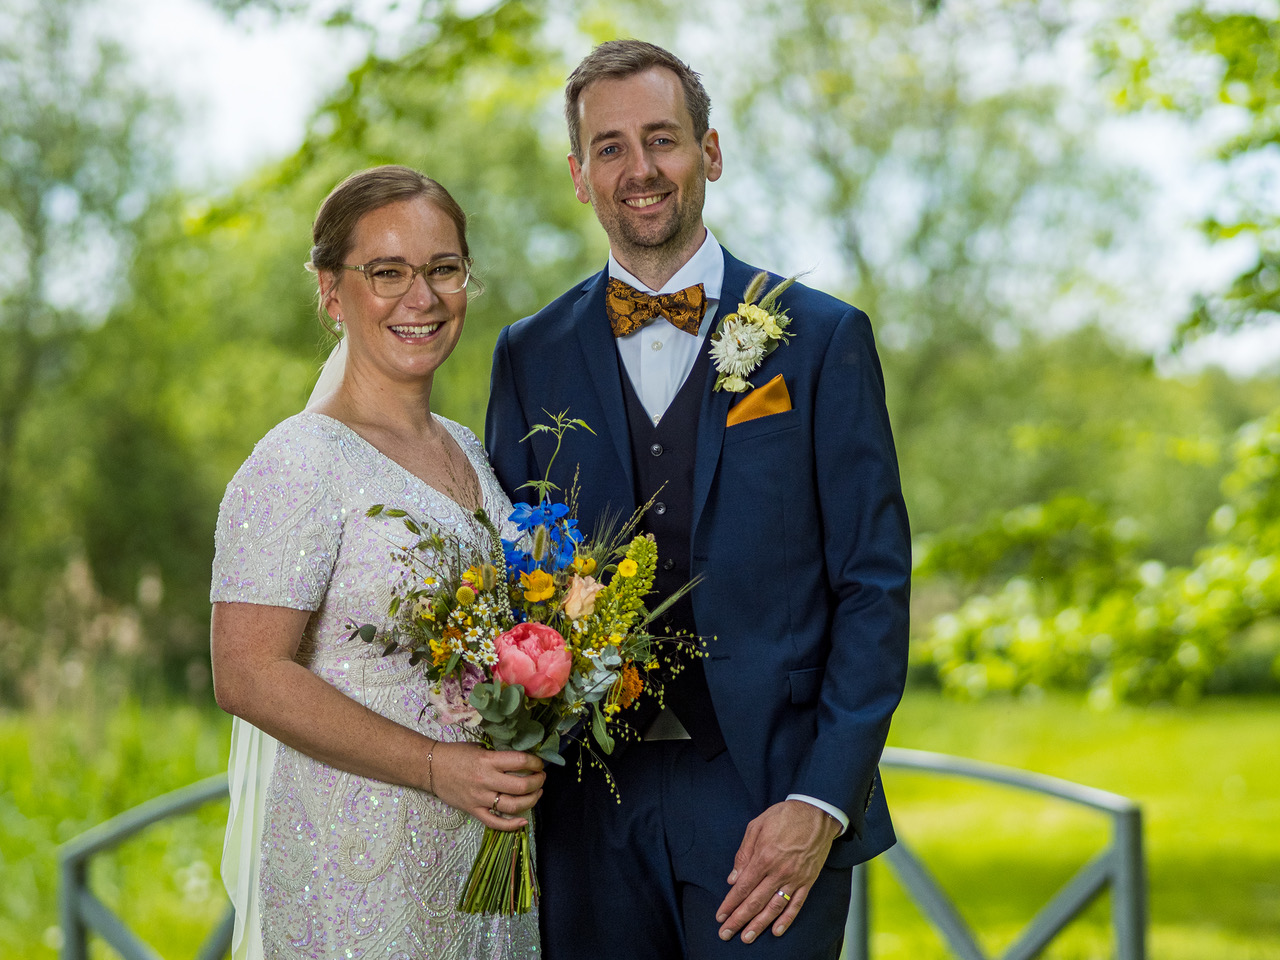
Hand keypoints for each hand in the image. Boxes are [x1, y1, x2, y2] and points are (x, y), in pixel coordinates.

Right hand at [430, 742, 544, 831]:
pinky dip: (511, 825)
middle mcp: (485, 780)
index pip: (520, 762)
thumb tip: (522, 759)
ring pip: (512, 806)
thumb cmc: (456, 754)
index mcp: (488, 760)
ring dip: (531, 801)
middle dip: (538, 782)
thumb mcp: (479, 748)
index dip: (535, 762)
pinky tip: (523, 821)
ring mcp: (480, 798)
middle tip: (541, 778)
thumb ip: (499, 755)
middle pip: (521, 786)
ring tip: (537, 793)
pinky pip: (495, 822)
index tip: (539, 763)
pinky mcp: (473, 811)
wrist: (430, 767)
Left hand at [715, 799, 840, 942]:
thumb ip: (743, 853)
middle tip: (726, 934)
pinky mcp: (808, 880)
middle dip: (739, 919)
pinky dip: (787, 919)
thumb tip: (733, 878)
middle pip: (755, 901)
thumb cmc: (784, 816)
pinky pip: (796, 904)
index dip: (730, 904)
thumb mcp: (757, 826)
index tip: (720, 916)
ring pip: (774, 907)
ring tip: (747, 937)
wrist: (816, 812)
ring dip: (759, 925)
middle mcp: (779, 871)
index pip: (742, 887)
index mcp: (764, 857)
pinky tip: (776, 930)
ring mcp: (794, 878)